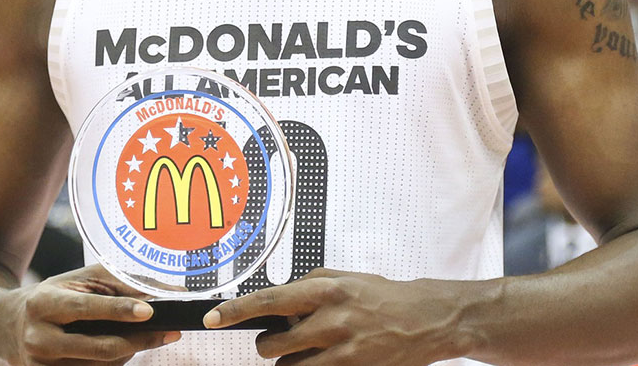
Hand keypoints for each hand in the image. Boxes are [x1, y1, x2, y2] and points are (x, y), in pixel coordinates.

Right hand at [7, 264, 178, 365]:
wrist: (8, 326)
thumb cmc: (52, 297)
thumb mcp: (77, 281)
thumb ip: (116, 282)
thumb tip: (161, 290)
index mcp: (43, 303)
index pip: (86, 309)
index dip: (119, 310)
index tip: (149, 310)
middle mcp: (39, 338)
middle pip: (100, 347)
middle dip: (140, 340)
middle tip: (170, 331)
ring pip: (101, 365)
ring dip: (130, 351)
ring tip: (145, 335)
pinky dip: (114, 363)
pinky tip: (123, 348)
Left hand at [205, 268, 461, 365]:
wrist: (426, 319)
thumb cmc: (382, 297)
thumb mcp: (345, 279)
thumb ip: (309, 286)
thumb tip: (276, 302)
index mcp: (326, 289)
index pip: (269, 300)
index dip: (235, 311)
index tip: (211, 319)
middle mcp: (331, 318)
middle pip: (273, 344)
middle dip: (272, 345)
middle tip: (288, 338)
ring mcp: (342, 348)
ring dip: (291, 362)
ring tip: (313, 350)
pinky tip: (325, 360)